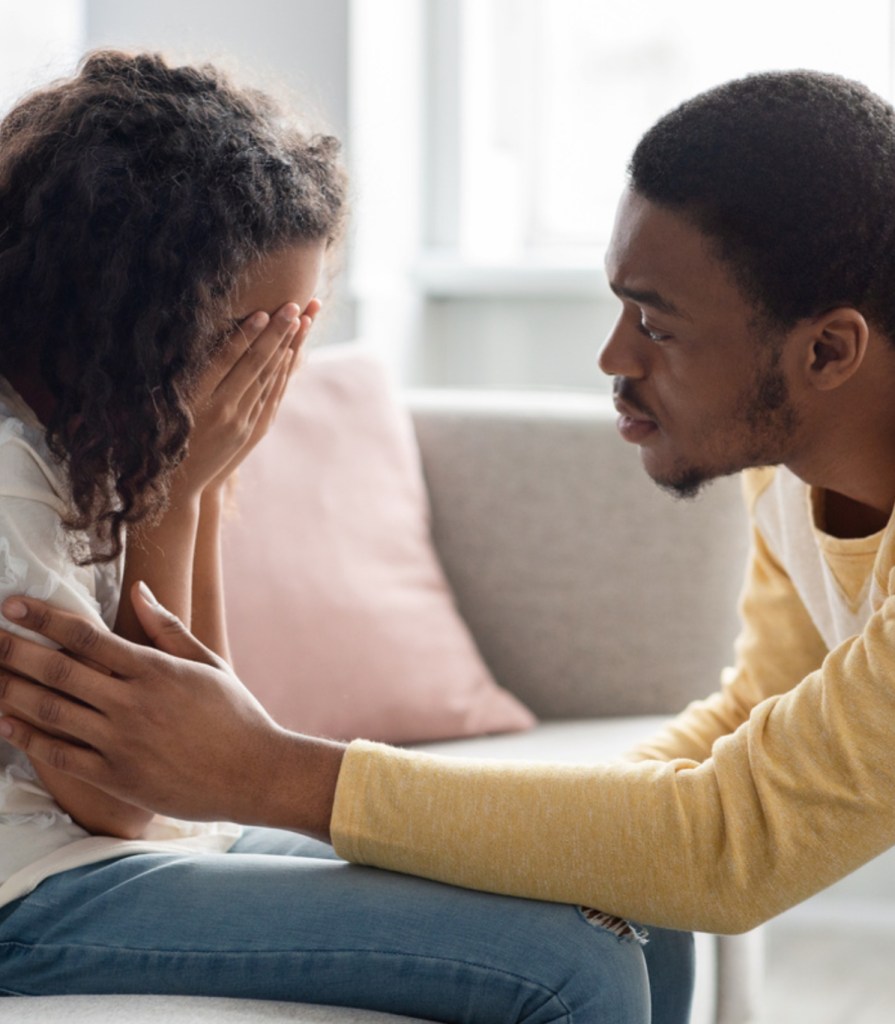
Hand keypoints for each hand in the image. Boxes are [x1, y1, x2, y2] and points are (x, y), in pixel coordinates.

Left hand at [0, 585, 343, 833]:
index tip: (13, 605)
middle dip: (16, 651)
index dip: (45, 619)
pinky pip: (62, 755)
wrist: (254, 774)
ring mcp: (123, 743)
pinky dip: (30, 738)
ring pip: (54, 711)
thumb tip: (140, 590)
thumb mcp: (208, 663)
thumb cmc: (235, 715)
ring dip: (13, 691)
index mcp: (155, 670)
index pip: (87, 637)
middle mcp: (134, 703)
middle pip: (60, 671)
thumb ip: (169, 628)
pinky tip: (5, 724)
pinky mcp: (117, 778)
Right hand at [178, 299, 320, 497]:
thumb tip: (173, 339)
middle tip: (291, 305)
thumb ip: (175, 376)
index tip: (261, 313)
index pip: (226, 361)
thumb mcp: (161, 406)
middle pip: (254, 365)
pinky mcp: (251, 429)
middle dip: (275, 333)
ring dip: (285, 346)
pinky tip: (290, 352)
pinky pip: (271, 394)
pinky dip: (281, 372)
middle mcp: (223, 410)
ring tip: (298, 320)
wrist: (180, 484)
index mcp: (197, 400)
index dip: (246, 336)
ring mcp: (241, 421)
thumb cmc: (161, 439)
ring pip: (267, 377)